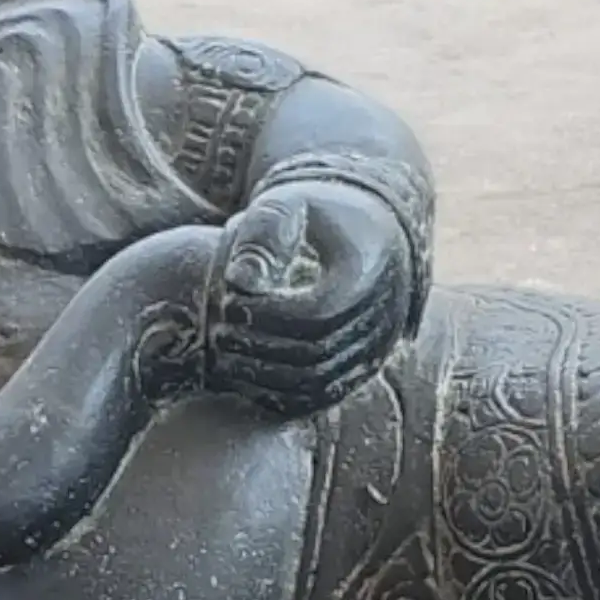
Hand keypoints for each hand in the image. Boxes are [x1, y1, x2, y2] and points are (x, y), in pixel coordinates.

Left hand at [209, 180, 410, 415]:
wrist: (369, 233)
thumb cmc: (320, 212)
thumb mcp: (291, 203)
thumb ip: (263, 231)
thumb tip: (237, 280)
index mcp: (366, 276)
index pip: (313, 315)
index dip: (265, 315)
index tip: (229, 300)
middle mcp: (382, 319)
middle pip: (314, 354)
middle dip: (258, 347)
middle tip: (218, 333)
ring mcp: (376, 348)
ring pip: (318, 384)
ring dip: (265, 376)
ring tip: (225, 354)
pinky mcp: (364, 368)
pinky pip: (322, 396)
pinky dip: (281, 393)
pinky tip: (247, 374)